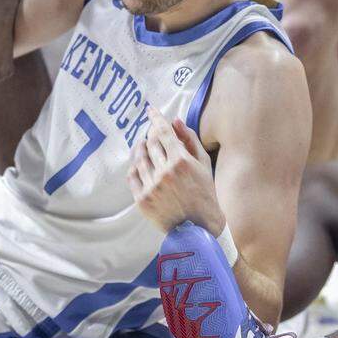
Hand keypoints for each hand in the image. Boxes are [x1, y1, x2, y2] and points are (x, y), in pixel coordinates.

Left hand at [128, 107, 224, 233]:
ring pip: (139, 158)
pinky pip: (132, 176)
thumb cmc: (205, 193)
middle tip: (152, 130)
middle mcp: (164, 172)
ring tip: (144, 145)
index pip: (163, 131)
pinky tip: (140, 164)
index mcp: (181, 161)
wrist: (199, 227)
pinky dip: (135, 166)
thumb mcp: (204, 164)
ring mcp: (151, 187)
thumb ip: (190, 140)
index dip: (156, 118)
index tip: (151, 109)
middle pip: (150, 142)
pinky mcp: (142, 200)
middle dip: (150, 132)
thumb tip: (176, 121)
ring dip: (141, 147)